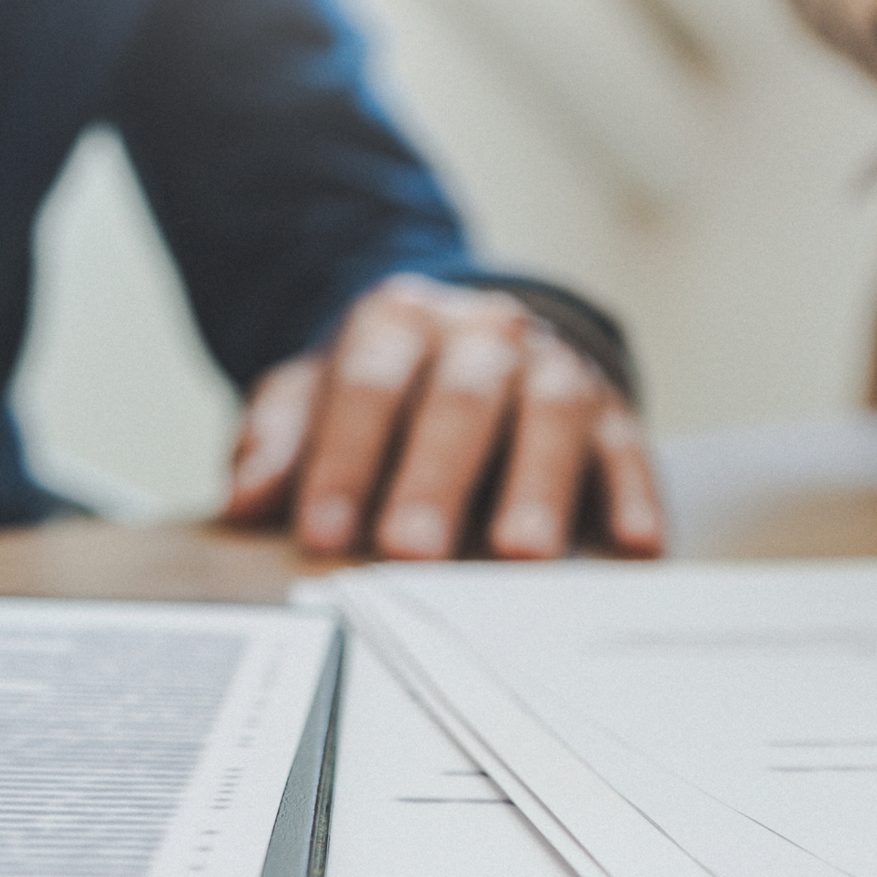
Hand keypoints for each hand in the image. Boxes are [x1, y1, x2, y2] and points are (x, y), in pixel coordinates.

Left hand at [219, 274, 664, 560]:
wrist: (472, 340)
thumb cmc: (386, 390)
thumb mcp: (315, 396)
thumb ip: (279, 442)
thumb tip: (242, 501)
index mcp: (398, 322)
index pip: (367, 387)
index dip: (344, 461)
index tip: (323, 532)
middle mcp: (482, 334)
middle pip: (459, 400)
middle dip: (435, 478)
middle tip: (412, 552)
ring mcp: (552, 367)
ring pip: (551, 416)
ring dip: (538, 486)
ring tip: (522, 554)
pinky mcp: (612, 409)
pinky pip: (627, 446)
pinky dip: (633, 492)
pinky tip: (632, 541)